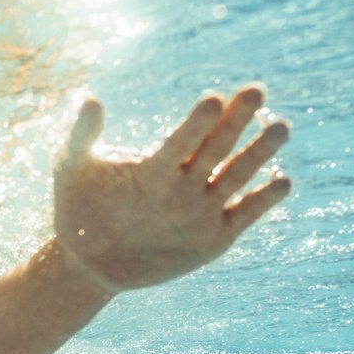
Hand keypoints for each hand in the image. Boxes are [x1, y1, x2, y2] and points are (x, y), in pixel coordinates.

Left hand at [53, 86, 290, 291]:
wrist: (87, 262)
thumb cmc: (78, 207)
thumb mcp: (71, 170)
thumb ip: (81, 137)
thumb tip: (89, 99)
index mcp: (158, 162)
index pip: (184, 136)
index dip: (198, 121)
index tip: (214, 99)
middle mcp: (186, 180)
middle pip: (217, 146)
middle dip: (237, 121)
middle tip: (257, 92)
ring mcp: (202, 208)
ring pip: (237, 175)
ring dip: (259, 152)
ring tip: (280, 127)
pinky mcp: (214, 238)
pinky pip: (244, 215)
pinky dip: (263, 200)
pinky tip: (282, 181)